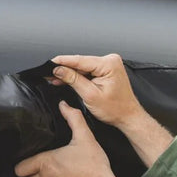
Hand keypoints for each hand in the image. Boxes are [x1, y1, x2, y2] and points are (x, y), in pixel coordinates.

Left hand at [14, 101, 115, 176]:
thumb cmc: (94, 165)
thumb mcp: (85, 137)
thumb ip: (73, 118)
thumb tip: (64, 105)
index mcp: (46, 163)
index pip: (20, 168)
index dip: (23, 164)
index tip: (30, 160)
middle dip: (35, 172)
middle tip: (48, 165)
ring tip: (62, 174)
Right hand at [51, 53, 173, 167]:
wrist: (127, 116)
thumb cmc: (116, 108)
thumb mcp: (90, 95)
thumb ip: (73, 80)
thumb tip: (59, 70)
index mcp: (109, 64)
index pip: (80, 60)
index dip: (62, 61)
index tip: (49, 63)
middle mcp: (110, 61)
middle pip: (80, 62)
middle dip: (64, 68)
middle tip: (48, 73)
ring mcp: (109, 65)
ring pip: (83, 67)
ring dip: (70, 73)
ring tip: (54, 78)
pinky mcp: (106, 70)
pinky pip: (88, 70)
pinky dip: (78, 76)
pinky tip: (66, 79)